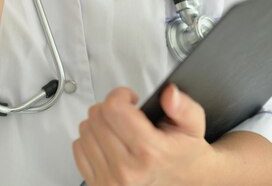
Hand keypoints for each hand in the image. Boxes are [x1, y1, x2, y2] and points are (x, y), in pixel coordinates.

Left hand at [73, 85, 216, 185]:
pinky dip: (91, 140)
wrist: (184, 182)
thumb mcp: (193, 125)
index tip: (131, 99)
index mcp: (149, 152)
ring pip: (85, 129)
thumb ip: (184, 106)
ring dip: (100, 122)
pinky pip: (78, 148)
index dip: (121, 94)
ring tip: (119, 128)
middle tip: (127, 114)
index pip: (113, 108)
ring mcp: (110, 181)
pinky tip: (109, 141)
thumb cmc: (182, 152)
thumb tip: (169, 94)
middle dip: (111, 106)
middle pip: (96, 115)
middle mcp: (127, 170)